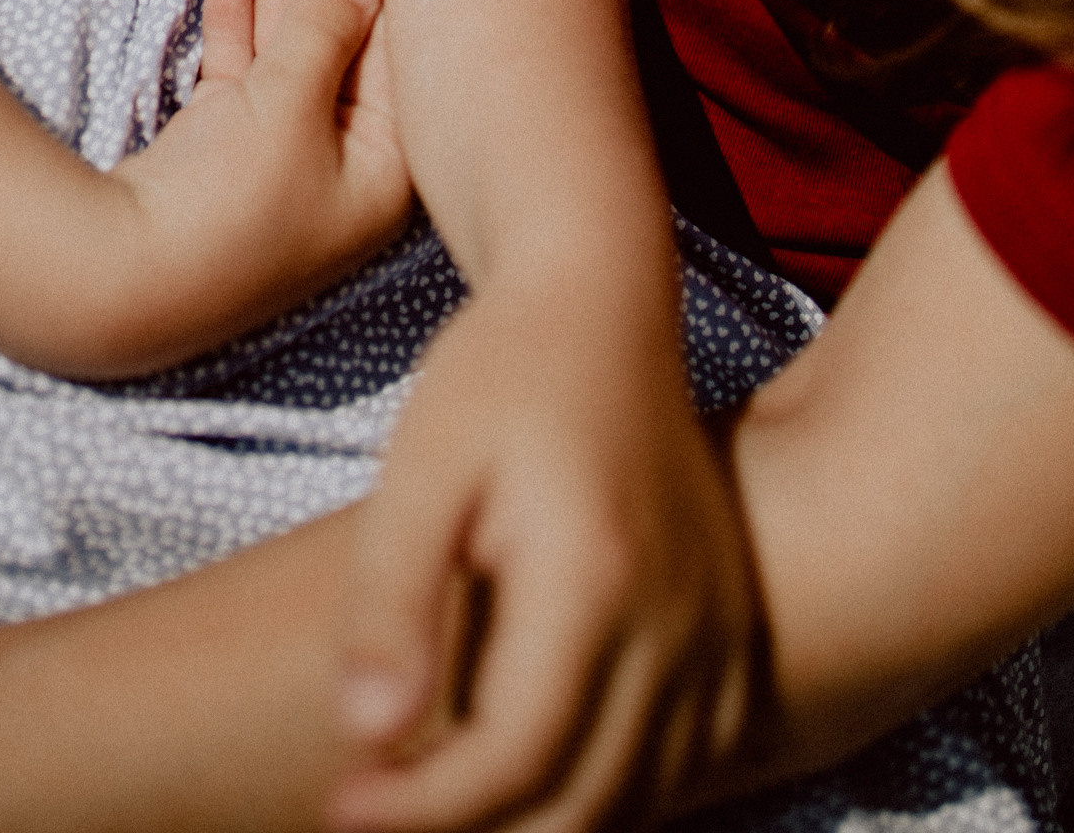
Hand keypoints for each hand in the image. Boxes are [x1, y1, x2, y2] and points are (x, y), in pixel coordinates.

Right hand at [104, 0, 413, 372]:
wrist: (119, 280)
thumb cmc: (230, 200)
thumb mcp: (292, 102)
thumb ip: (327, 27)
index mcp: (384, 174)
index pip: (393, 56)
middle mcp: (340, 174)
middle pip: (341, 50)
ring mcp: (279, 170)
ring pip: (287, 58)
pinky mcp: (222, 164)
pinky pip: (243, 83)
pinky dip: (239, 32)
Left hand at [329, 266, 760, 832]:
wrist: (601, 294)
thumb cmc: (496, 372)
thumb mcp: (420, 469)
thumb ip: (393, 603)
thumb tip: (368, 738)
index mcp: (593, 576)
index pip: (511, 759)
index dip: (417, 810)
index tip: (341, 804)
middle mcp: (675, 613)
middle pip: (581, 803)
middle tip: (383, 809)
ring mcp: (717, 622)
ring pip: (638, 796)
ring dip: (543, 821)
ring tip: (447, 794)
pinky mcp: (732, 621)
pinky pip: (688, 761)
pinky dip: (613, 792)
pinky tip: (540, 769)